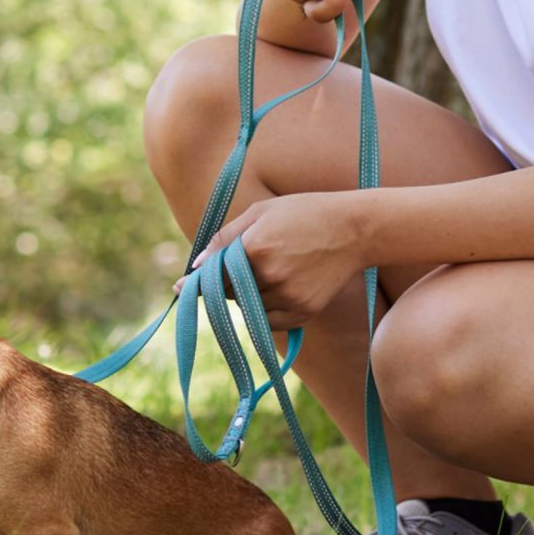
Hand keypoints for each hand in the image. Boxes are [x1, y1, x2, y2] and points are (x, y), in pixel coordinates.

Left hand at [175, 193, 367, 330]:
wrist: (355, 229)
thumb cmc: (303, 213)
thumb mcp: (260, 214)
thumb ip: (224, 239)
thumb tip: (195, 266)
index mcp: (256, 247)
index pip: (213, 275)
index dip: (196, 282)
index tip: (179, 288)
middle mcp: (271, 276)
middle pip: (228, 293)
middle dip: (224, 284)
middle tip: (237, 269)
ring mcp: (289, 297)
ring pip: (247, 308)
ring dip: (246, 295)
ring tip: (270, 268)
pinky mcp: (304, 312)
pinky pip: (268, 321)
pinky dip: (265, 308)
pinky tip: (280, 284)